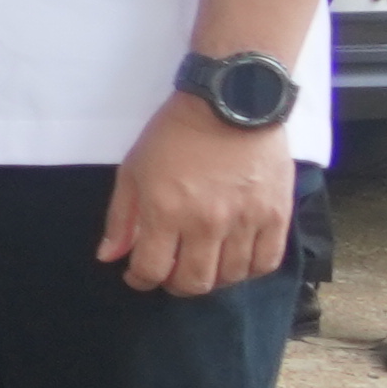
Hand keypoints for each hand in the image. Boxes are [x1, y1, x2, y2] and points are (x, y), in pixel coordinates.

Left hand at [101, 96, 297, 298]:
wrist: (231, 102)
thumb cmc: (175, 134)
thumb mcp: (133, 169)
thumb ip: (121, 218)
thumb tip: (110, 257)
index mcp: (166, 211)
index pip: (152, 270)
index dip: (141, 281)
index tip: (138, 276)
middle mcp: (207, 222)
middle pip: (194, 283)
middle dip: (176, 285)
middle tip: (172, 272)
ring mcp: (246, 220)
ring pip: (232, 277)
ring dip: (213, 279)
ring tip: (204, 264)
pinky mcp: (277, 214)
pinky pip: (267, 262)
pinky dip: (250, 270)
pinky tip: (236, 259)